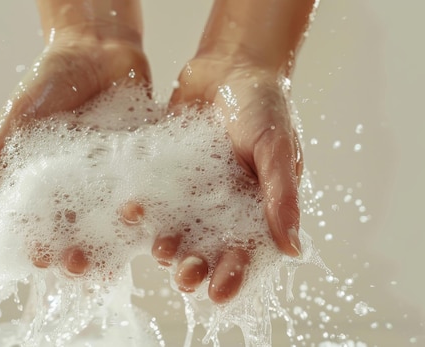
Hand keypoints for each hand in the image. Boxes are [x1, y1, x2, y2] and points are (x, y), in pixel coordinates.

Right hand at [0, 26, 150, 274]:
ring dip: (115, 241)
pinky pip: (151, 189)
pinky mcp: (146, 161)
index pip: (44, 224)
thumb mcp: (21, 114)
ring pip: (117, 220)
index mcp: (52, 181)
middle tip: (78, 265)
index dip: (41, 245)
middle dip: (79, 254)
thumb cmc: (52, 78)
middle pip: (83, 231)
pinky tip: (152, 225)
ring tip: (115, 257)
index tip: (39, 259)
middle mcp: (85, 185)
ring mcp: (117, 175)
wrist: (99, 46)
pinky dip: (152, 207)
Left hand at [152, 52, 302, 302]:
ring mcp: (190, 194)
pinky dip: (141, 209)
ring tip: (159, 251)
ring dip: (167, 245)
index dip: (234, 275)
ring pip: (176, 229)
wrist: (229, 65)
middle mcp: (221, 208)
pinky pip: (151, 197)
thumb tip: (293, 248)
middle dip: (196, 268)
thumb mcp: (276, 148)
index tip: (219, 293)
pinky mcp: (163, 175)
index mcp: (254, 209)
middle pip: (207, 249)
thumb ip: (281, 195)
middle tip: (186, 278)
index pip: (245, 252)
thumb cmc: (263, 105)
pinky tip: (131, 214)